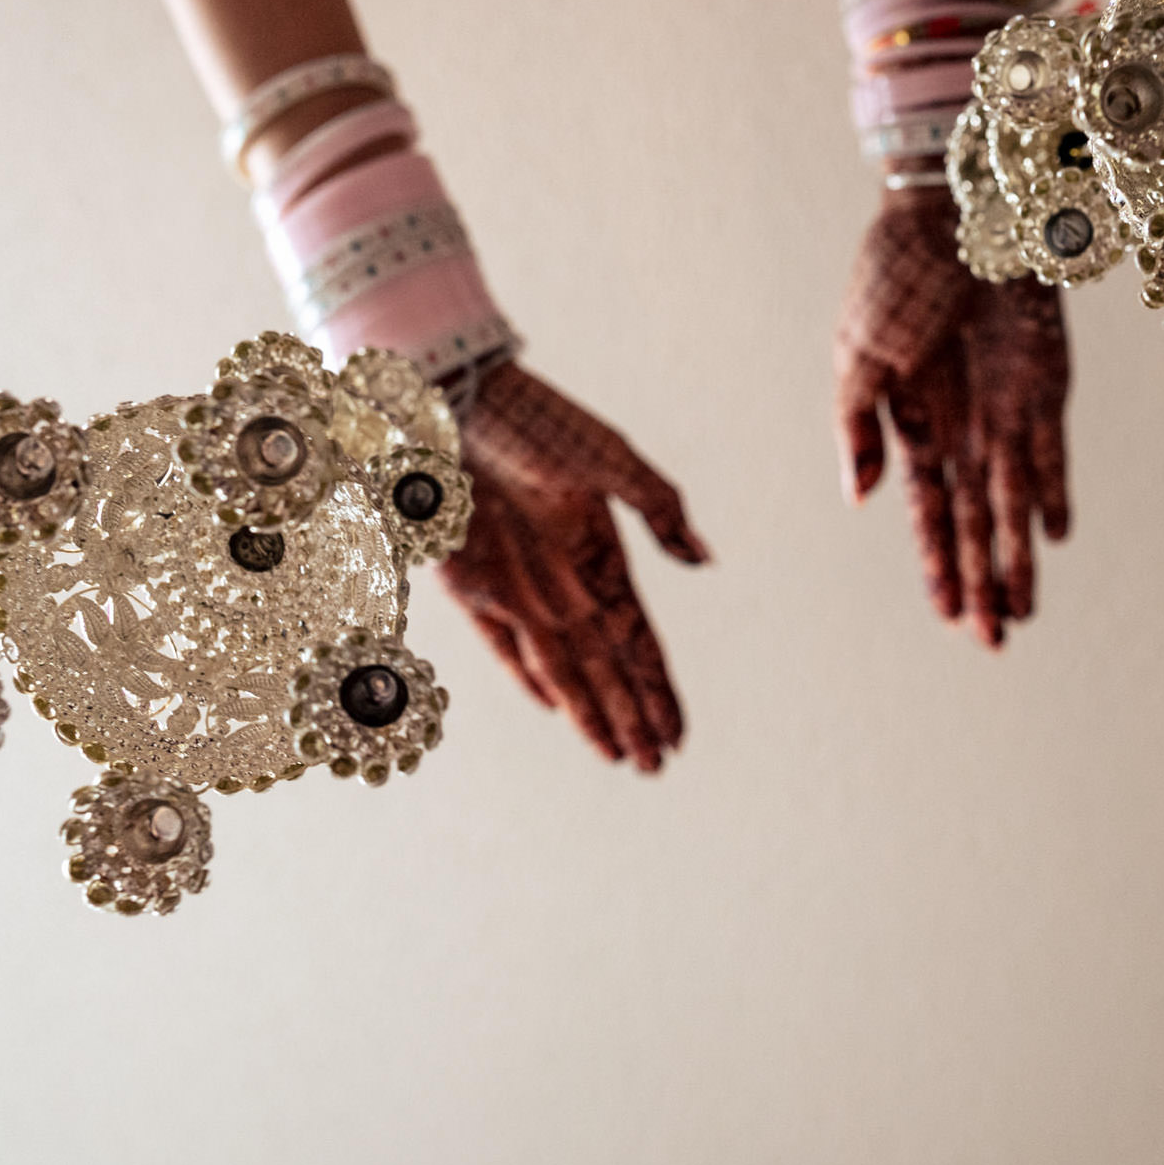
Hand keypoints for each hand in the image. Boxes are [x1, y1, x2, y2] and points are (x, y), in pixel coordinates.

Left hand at [438, 362, 708, 771]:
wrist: (458, 397)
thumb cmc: (539, 421)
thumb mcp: (611, 458)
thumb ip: (660, 508)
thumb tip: (704, 562)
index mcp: (604, 554)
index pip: (640, 641)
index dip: (659, 689)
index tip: (679, 734)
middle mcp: (566, 580)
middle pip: (606, 668)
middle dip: (632, 718)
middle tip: (653, 767)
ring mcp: (519, 585)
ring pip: (562, 669)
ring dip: (589, 713)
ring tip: (617, 755)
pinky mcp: (471, 581)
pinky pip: (502, 644)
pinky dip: (527, 676)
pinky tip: (552, 705)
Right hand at [835, 184, 1071, 647]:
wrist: (950, 209)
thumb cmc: (893, 276)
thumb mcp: (857, 356)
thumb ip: (856, 428)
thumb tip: (858, 500)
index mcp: (913, 426)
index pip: (930, 514)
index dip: (940, 566)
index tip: (948, 617)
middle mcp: (964, 429)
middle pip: (977, 522)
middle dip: (982, 582)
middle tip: (993, 642)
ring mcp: (1006, 408)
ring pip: (1014, 499)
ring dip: (1018, 554)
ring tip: (1023, 609)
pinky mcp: (1044, 380)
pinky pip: (1050, 447)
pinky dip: (1053, 488)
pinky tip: (1054, 533)